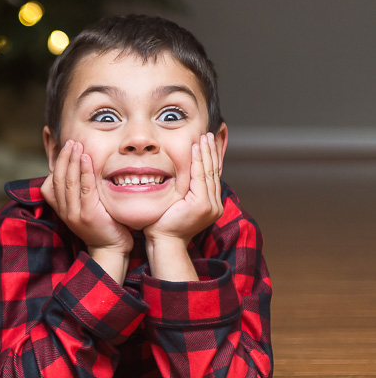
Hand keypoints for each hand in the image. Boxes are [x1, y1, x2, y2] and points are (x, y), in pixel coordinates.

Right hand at [41, 141, 132, 282]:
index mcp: (60, 209)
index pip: (49, 183)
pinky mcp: (87, 215)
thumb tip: (80, 172)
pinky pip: (84, 188)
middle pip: (57, 178)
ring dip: (72, 160)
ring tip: (76, 145)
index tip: (63, 148)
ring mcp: (74, 214)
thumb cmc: (103, 225)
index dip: (55, 164)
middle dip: (63, 158)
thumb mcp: (85, 208)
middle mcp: (64, 211)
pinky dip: (84, 171)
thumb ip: (80, 192)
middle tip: (70, 142)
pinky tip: (87, 159)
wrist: (111, 249)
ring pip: (68, 181)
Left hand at [144, 132, 223, 246]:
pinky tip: (197, 148)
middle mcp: (214, 205)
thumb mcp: (177, 205)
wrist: (163, 242)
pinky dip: (198, 161)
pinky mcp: (201, 204)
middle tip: (209, 134)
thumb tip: (180, 177)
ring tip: (204, 137)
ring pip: (208, 172)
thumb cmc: (163, 225)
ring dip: (206, 153)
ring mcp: (210, 205)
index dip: (211, 158)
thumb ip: (184, 192)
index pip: (211, 177)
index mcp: (210, 206)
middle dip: (211, 152)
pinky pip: (200, 177)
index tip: (208, 143)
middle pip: (213, 172)